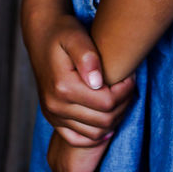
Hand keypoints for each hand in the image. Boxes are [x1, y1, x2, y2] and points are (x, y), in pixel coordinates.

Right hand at [23, 10, 136, 144]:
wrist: (41, 36)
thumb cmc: (62, 32)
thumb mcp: (75, 35)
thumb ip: (87, 57)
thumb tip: (97, 81)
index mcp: (63, 86)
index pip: (106, 103)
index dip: (125, 92)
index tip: (131, 76)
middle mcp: (55, 106)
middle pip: (103, 121)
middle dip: (123, 105)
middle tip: (129, 87)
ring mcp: (53, 115)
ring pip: (94, 134)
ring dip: (113, 119)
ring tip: (120, 98)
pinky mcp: (54, 120)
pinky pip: (78, 140)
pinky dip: (96, 135)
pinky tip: (108, 119)